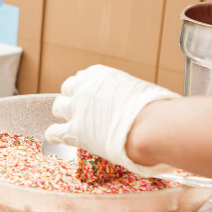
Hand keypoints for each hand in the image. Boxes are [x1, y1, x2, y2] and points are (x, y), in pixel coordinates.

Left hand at [44, 64, 178, 175]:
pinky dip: (54, 135)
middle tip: (83, 111)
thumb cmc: (156, 109)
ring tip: (73, 124)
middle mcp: (84, 87)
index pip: (85, 77)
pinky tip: (56, 138)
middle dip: (73, 98)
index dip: (88, 89)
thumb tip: (141, 103)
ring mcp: (77, 109)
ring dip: (65, 115)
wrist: (152, 126)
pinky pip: (54, 132)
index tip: (94, 97)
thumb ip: (130, 94)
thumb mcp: (140, 90)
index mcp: (101, 74)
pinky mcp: (74, 131)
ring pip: (58, 107)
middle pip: (68, 89)